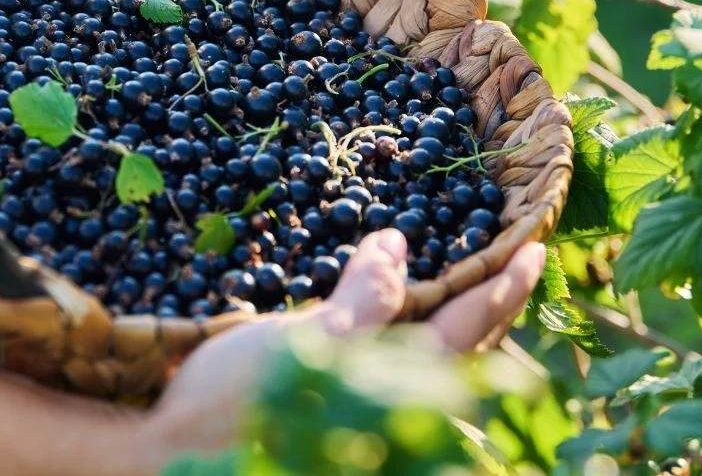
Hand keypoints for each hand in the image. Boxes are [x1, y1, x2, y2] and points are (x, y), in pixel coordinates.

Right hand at [151, 230, 546, 457]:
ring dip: (451, 317)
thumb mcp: (304, 344)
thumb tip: (399, 247)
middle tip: (513, 259)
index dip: (501, 286)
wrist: (168, 455)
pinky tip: (397, 310)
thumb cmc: (234, 403)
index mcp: (389, 386)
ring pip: (425, 359)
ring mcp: (357, 406)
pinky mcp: (326, 401)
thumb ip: (362, 301)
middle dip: (489, 303)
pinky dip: (405, 329)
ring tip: (468, 278)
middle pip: (458, 350)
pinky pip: (385, 360)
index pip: (464, 329)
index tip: (533, 247)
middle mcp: (385, 402)